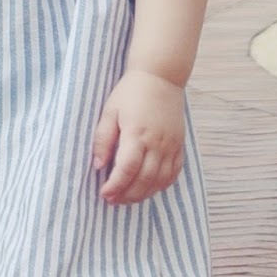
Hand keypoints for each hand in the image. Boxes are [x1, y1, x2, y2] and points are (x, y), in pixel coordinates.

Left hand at [92, 71, 185, 204]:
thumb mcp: (110, 111)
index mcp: (137, 133)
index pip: (126, 169)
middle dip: (127, 195)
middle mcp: (157, 142)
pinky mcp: (179, 145)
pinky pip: (174, 173)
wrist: (161, 76)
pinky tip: (149, 188)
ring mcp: (171, 145)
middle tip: (112, 200)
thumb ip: (103, 139)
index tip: (104, 193)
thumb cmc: (131, 92)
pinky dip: (161, 185)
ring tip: (128, 198)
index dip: (115, 185)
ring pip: (160, 181)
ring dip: (143, 194)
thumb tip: (97, 165)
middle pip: (144, 180)